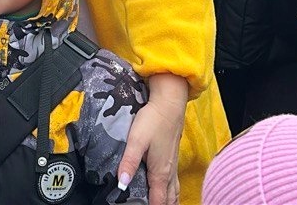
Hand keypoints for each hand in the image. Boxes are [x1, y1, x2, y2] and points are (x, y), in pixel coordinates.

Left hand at [118, 73, 186, 204]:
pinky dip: (171, 190)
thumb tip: (122, 184)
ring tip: (162, 204)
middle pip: (169, 199)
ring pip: (174, 190)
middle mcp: (169, 171)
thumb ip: (129, 162)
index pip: (159, 200)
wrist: (169, 103)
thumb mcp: (137, 141)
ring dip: (169, 200)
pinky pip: (174, 181)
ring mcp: (173, 164)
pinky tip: (166, 187)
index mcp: (160, 172)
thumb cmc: (153, 120)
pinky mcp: (172, 156)